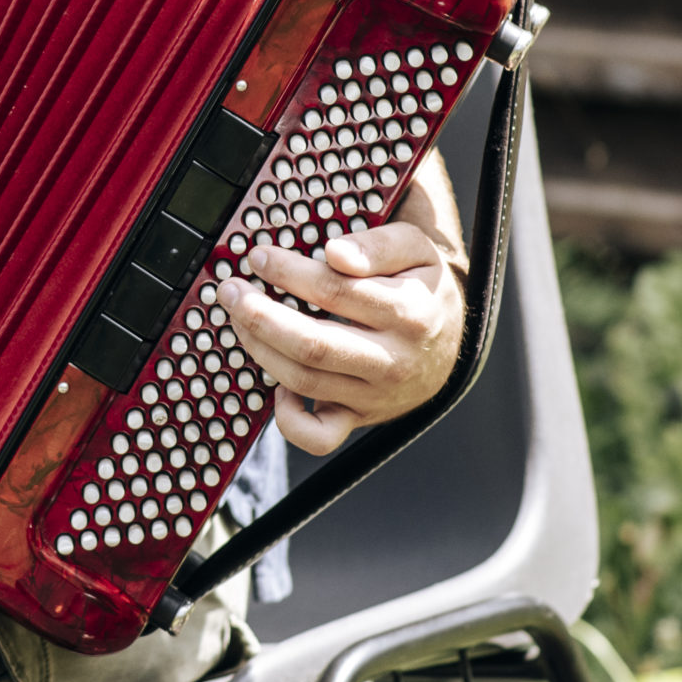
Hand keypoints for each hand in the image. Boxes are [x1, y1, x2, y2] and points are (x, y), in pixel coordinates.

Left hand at [216, 156, 468, 457]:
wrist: (450, 342)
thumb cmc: (421, 290)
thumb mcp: (415, 251)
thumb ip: (377, 245)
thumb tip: (334, 253)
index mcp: (409, 313)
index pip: (335, 291)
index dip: (288, 272)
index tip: (259, 256)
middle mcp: (393, 360)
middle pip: (312, 344)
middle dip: (260, 315)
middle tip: (232, 290)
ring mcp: (376, 396)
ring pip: (304, 380)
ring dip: (260, 348)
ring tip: (239, 319)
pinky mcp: (360, 418)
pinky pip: (318, 436)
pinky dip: (288, 418)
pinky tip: (276, 383)